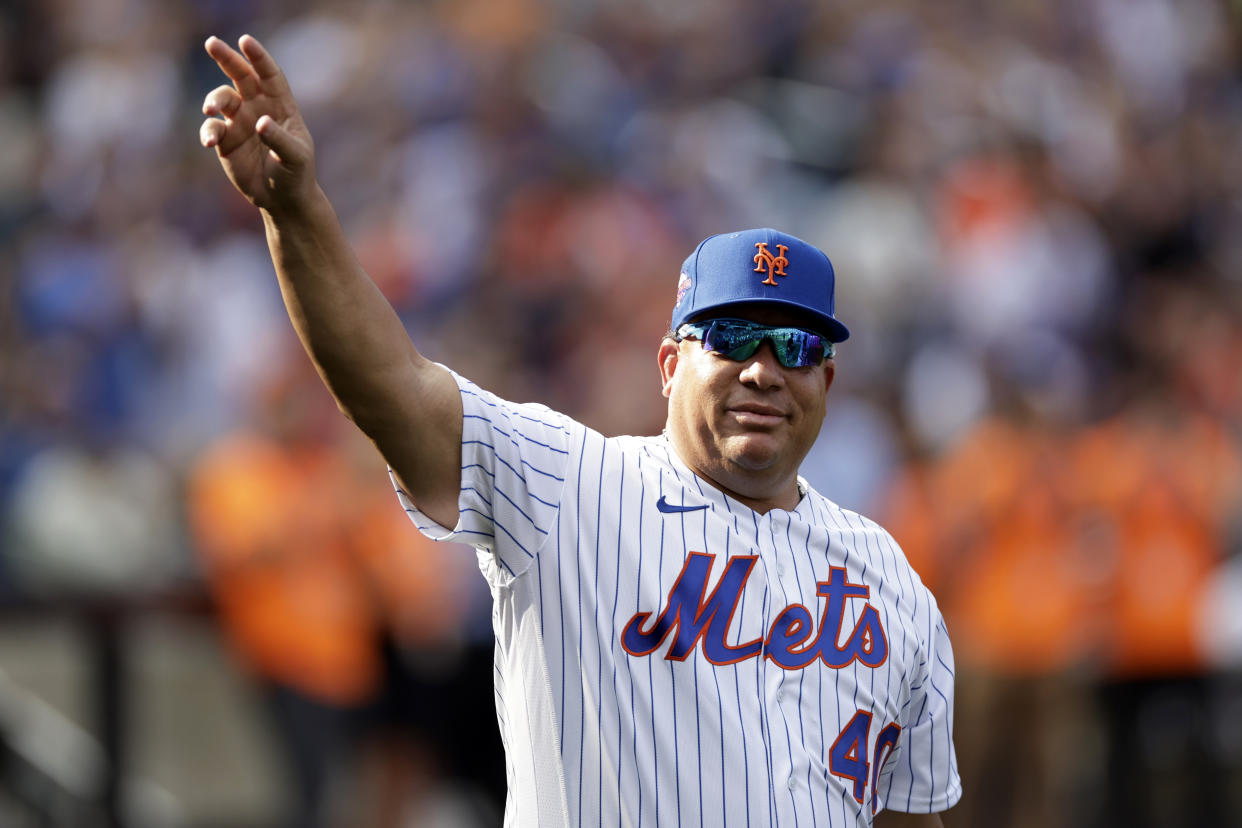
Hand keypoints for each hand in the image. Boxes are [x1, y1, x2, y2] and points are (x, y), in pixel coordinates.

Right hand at [200, 35, 315, 212]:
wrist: (283, 200)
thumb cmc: (296, 174)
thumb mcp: (295, 157)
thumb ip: (279, 139)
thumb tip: (260, 123)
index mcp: (281, 106)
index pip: (269, 75)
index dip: (258, 58)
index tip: (245, 41)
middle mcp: (258, 108)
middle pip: (240, 76)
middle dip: (227, 59)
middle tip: (211, 43)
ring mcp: (240, 123)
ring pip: (222, 99)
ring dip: (214, 99)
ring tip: (210, 108)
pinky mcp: (225, 141)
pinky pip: (212, 129)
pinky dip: (208, 131)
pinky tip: (209, 141)